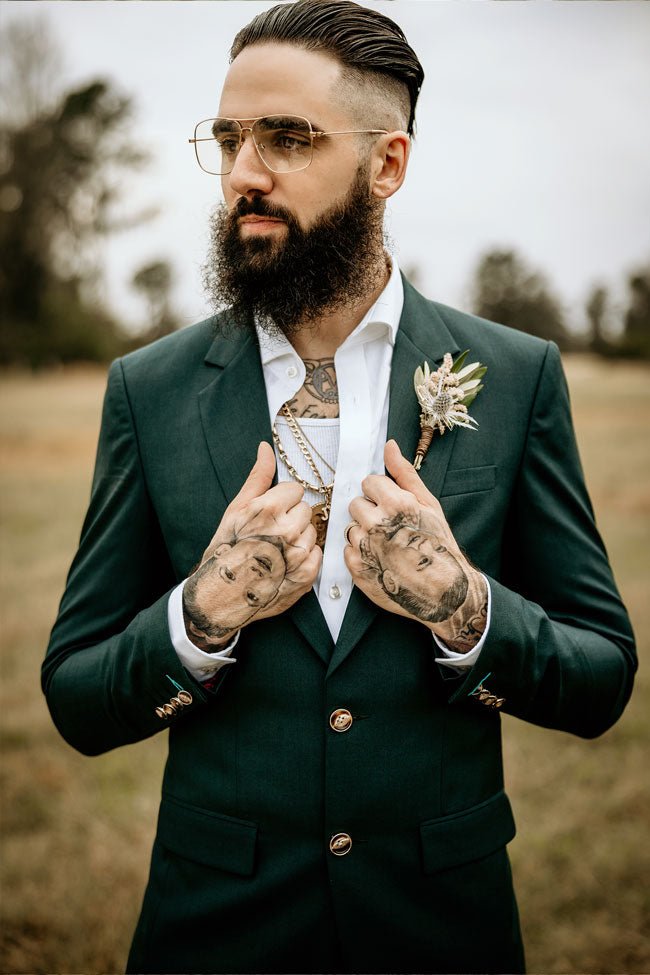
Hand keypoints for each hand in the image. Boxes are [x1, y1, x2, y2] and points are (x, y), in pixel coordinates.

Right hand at [183, 442, 320, 648]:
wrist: (220, 595)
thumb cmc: (225, 549)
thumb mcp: (236, 509)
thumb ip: (258, 477)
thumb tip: (266, 447)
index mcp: (268, 509)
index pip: (295, 490)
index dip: (282, 501)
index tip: (269, 514)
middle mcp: (286, 530)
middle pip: (305, 509)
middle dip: (292, 518)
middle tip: (271, 534)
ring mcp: (298, 554)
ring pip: (312, 531)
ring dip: (299, 537)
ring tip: (276, 550)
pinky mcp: (307, 575)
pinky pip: (317, 553)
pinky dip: (305, 558)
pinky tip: (285, 563)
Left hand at [344, 440, 486, 651]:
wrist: (444, 591)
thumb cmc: (439, 545)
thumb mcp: (429, 504)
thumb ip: (404, 473)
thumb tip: (389, 445)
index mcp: (395, 503)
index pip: (368, 482)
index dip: (381, 493)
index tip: (393, 507)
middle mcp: (376, 523)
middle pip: (355, 504)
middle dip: (369, 511)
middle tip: (389, 527)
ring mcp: (364, 548)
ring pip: (349, 527)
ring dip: (363, 533)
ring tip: (386, 545)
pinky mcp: (357, 569)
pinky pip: (346, 550)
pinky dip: (360, 554)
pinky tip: (379, 559)